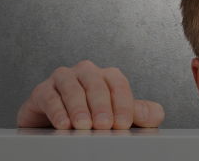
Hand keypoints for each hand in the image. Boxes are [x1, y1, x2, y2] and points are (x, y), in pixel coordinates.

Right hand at [17, 60, 164, 128]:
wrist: (54, 125)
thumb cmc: (91, 117)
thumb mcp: (117, 115)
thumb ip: (139, 113)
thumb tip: (156, 115)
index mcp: (107, 76)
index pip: (119, 84)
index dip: (123, 104)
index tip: (123, 124)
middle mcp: (86, 72)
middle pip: (96, 83)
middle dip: (101, 106)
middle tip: (104, 126)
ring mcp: (63, 79)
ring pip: (72, 87)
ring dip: (79, 107)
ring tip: (84, 126)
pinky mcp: (42, 91)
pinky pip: (50, 96)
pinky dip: (57, 110)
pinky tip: (64, 124)